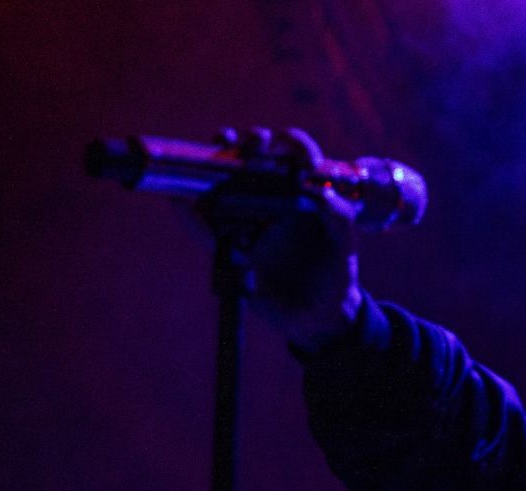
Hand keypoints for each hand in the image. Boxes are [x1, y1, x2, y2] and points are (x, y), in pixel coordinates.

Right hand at [207, 125, 364, 352]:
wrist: (321, 315)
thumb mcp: (345, 244)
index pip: (292, 155)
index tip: (307, 161)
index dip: (294, 146)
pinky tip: (179, 200)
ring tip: (219, 152)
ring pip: (222, 183)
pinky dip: (188, 215)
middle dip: (249, 141)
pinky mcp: (229, 249)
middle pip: (251, 158)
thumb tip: (321, 194)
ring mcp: (246, 221)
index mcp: (299, 192)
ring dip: (213, 163)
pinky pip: (203, 229)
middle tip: (255, 141)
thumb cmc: (336, 274)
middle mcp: (270, 199)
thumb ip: (339, 217)